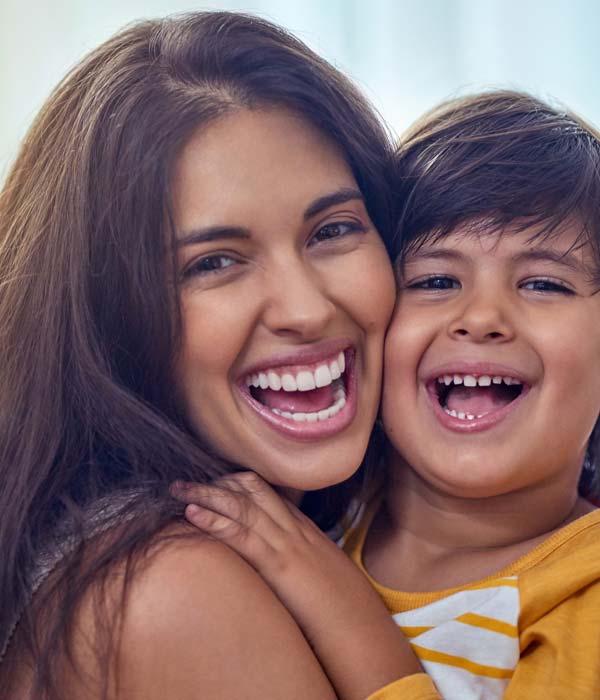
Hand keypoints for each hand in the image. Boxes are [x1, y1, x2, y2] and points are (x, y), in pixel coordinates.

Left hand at [171, 472, 422, 699]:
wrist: (361, 623)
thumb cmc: (343, 605)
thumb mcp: (323, 574)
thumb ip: (302, 562)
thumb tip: (281, 565)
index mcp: (304, 529)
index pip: (267, 494)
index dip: (236, 484)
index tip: (213, 484)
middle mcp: (294, 528)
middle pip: (253, 489)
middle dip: (217, 481)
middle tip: (187, 483)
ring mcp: (287, 543)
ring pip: (242, 505)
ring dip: (206, 494)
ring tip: (178, 489)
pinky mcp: (279, 564)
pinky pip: (242, 535)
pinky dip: (214, 521)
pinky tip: (192, 515)